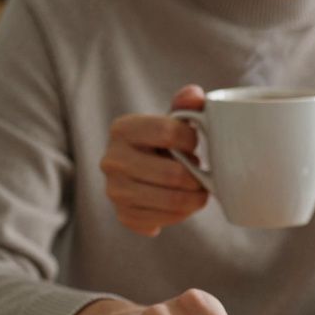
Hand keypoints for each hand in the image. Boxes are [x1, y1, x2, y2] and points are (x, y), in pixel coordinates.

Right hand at [100, 85, 207, 236]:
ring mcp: (115, 190)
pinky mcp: (123, 214)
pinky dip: (181, 215)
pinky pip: (163, 220)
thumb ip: (185, 105)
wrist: (139, 172)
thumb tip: (194, 95)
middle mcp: (112, 160)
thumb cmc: (160, 143)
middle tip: (202, 174)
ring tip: (198, 191)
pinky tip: (182, 205)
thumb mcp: (170, 119)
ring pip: (172, 201)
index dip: (192, 140)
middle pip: (173, 174)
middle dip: (197, 177)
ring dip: (194, 199)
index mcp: (122, 129)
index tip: (194, 144)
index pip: (169, 132)